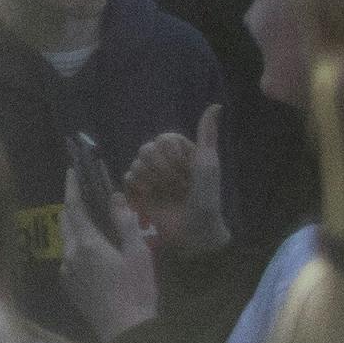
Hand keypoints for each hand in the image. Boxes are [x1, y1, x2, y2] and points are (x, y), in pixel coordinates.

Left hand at [58, 152, 158, 341]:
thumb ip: (124, 223)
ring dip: (76, 227)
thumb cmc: (136, 289)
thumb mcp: (138, 252)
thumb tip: (115, 197)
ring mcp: (66, 272)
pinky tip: (93, 251)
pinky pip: (69, 258)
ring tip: (92, 221)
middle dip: (72, 205)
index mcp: (87, 244)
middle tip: (84, 193)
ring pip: (66, 241)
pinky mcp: (69, 286)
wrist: (126, 331)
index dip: (71, 188)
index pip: (74, 208)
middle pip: (66, 223)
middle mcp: (70, 255)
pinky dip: (77, 247)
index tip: (70, 171)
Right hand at [118, 118, 224, 257]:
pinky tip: (148, 198)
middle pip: (147, 148)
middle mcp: (167, 162)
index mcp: (185, 153)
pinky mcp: (140, 192)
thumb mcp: (207, 168)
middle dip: (160, 169)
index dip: (171, 154)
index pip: (166, 138)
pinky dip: (136, 188)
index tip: (185, 170)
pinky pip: (127, 178)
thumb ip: (208, 137)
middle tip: (175, 186)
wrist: (193, 236)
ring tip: (163, 194)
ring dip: (150, 180)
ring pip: (136, 162)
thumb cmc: (206, 202)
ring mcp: (152, 177)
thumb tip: (216, 105)